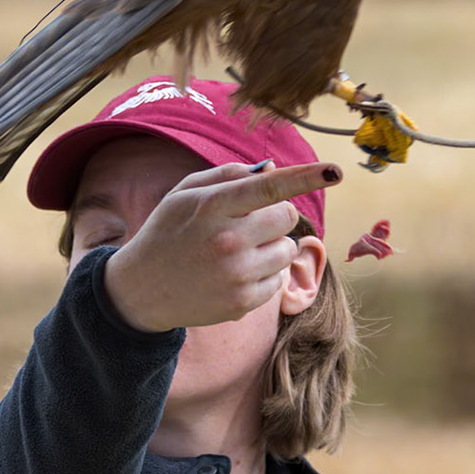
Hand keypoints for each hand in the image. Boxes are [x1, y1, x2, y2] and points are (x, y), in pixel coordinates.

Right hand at [101, 161, 339, 332]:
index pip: (269, 188)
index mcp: (212, 207)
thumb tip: (273, 169)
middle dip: (275, 214)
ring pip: (287, 250)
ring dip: (271, 245)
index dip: (305, 177)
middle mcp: (227, 241)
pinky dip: (264, 273)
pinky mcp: (243, 304)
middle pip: (287, 217)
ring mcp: (237, 276)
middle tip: (248, 221)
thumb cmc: (167, 232)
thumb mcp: (184, 194)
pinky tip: (234, 273)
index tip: (335, 171)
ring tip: (237, 250)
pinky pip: (278, 280)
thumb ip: (228, 176)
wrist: (140, 290)